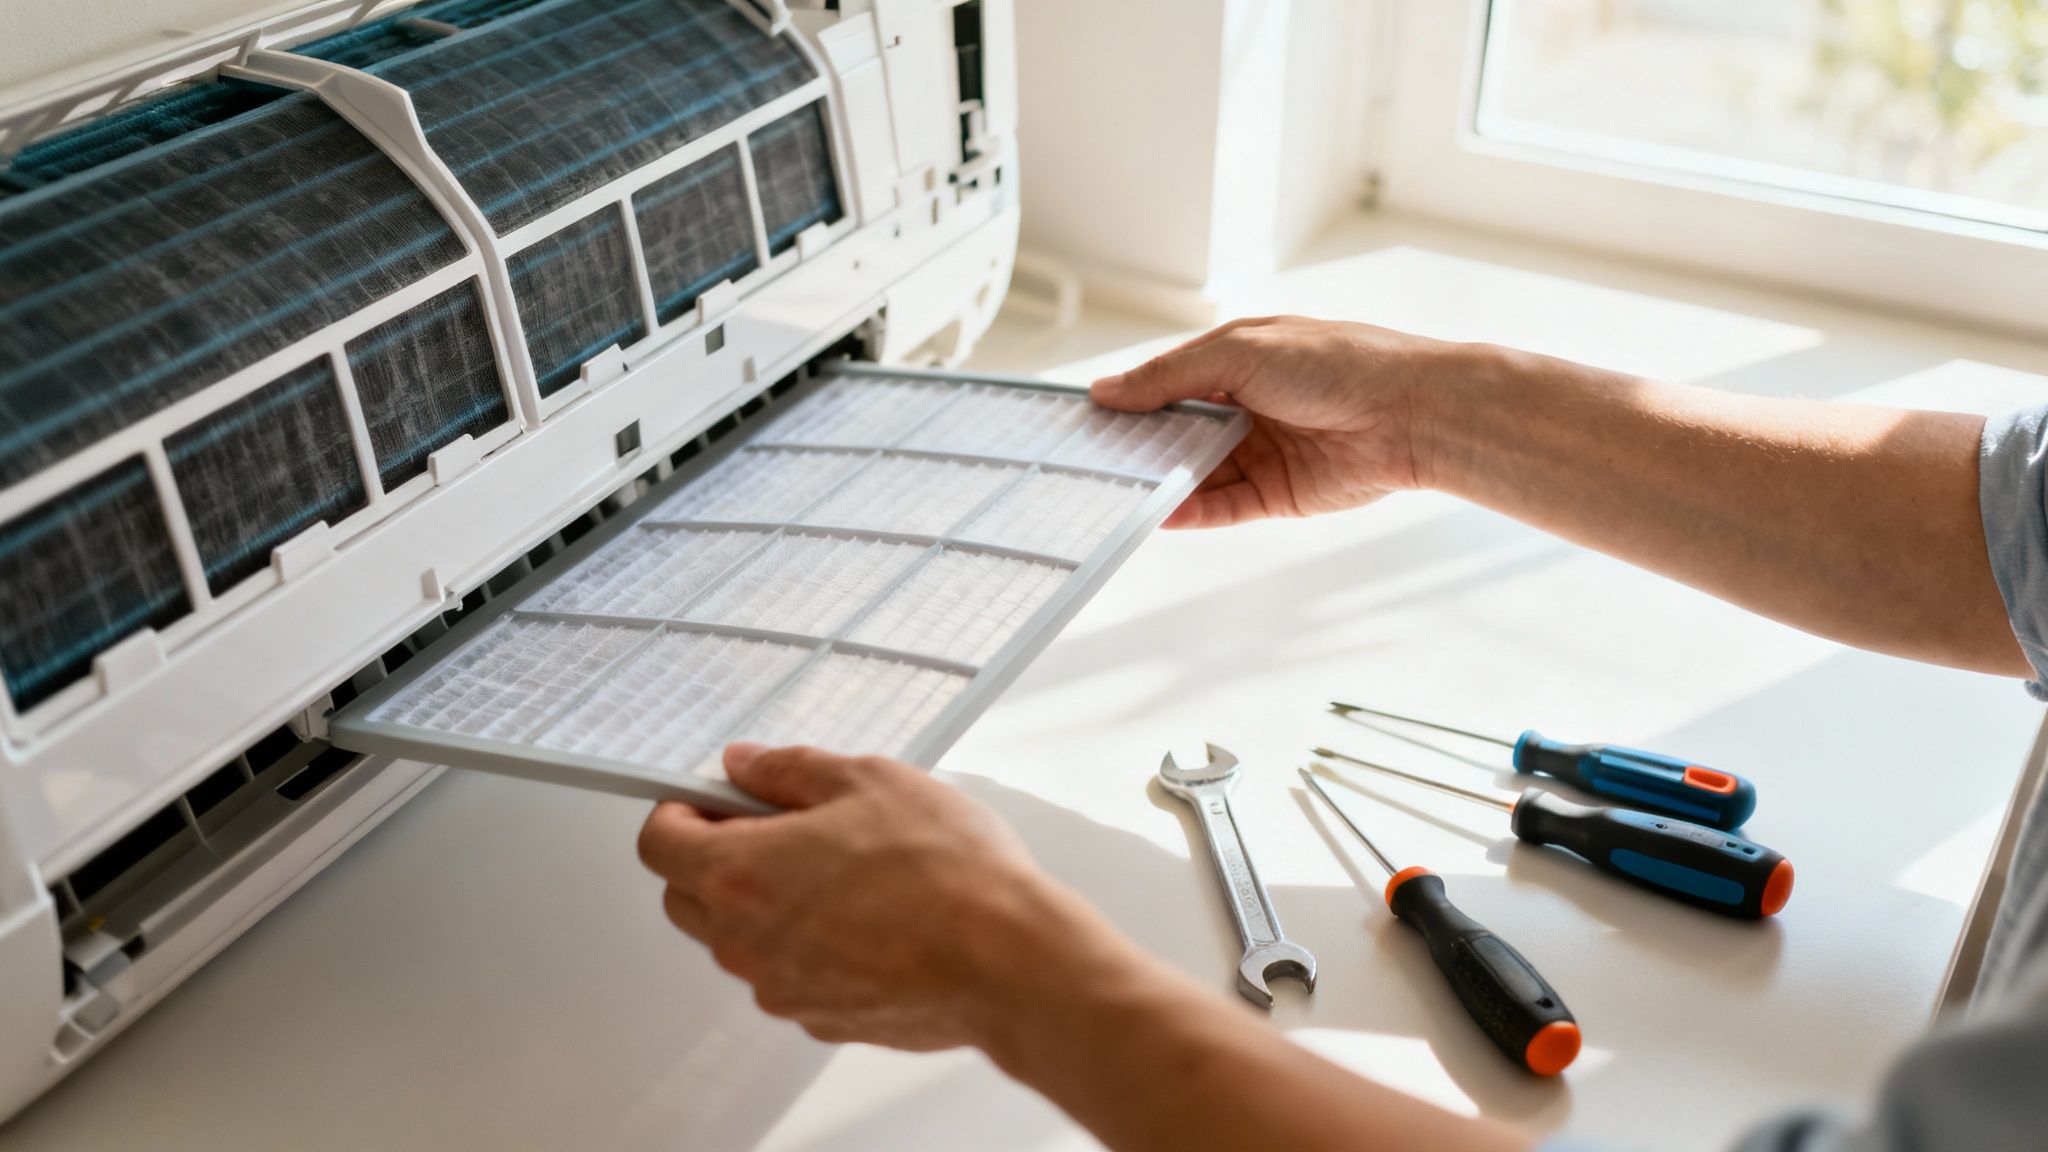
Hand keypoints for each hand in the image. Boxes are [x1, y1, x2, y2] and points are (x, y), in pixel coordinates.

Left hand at [637, 743, 1130, 1050]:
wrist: (1006, 961)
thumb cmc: (945, 871)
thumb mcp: (868, 781)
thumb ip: (790, 770)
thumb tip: (745, 764)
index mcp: (738, 873)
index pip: (658, 842)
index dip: (680, 810)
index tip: (714, 797)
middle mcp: (744, 942)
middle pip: (687, 896)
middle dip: (715, 857)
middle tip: (779, 826)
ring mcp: (780, 988)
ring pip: (740, 940)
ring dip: (764, 904)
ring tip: (840, 871)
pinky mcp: (820, 1019)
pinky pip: (789, 974)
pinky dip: (808, 947)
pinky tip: (868, 919)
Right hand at [1090, 316, 1469, 527]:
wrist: (1409, 411)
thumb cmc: (1337, 362)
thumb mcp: (1239, 352)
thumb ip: (1170, 376)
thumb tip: (1108, 391)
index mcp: (1233, 363)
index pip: (1165, 385)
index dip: (1127, 403)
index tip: (1084, 422)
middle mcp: (1244, 408)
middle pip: (1175, 435)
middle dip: (1136, 450)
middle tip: (1087, 464)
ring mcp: (1259, 453)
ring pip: (1195, 475)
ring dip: (1159, 485)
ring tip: (1114, 495)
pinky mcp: (1277, 494)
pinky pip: (1223, 507)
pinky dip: (1191, 513)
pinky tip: (1159, 515)